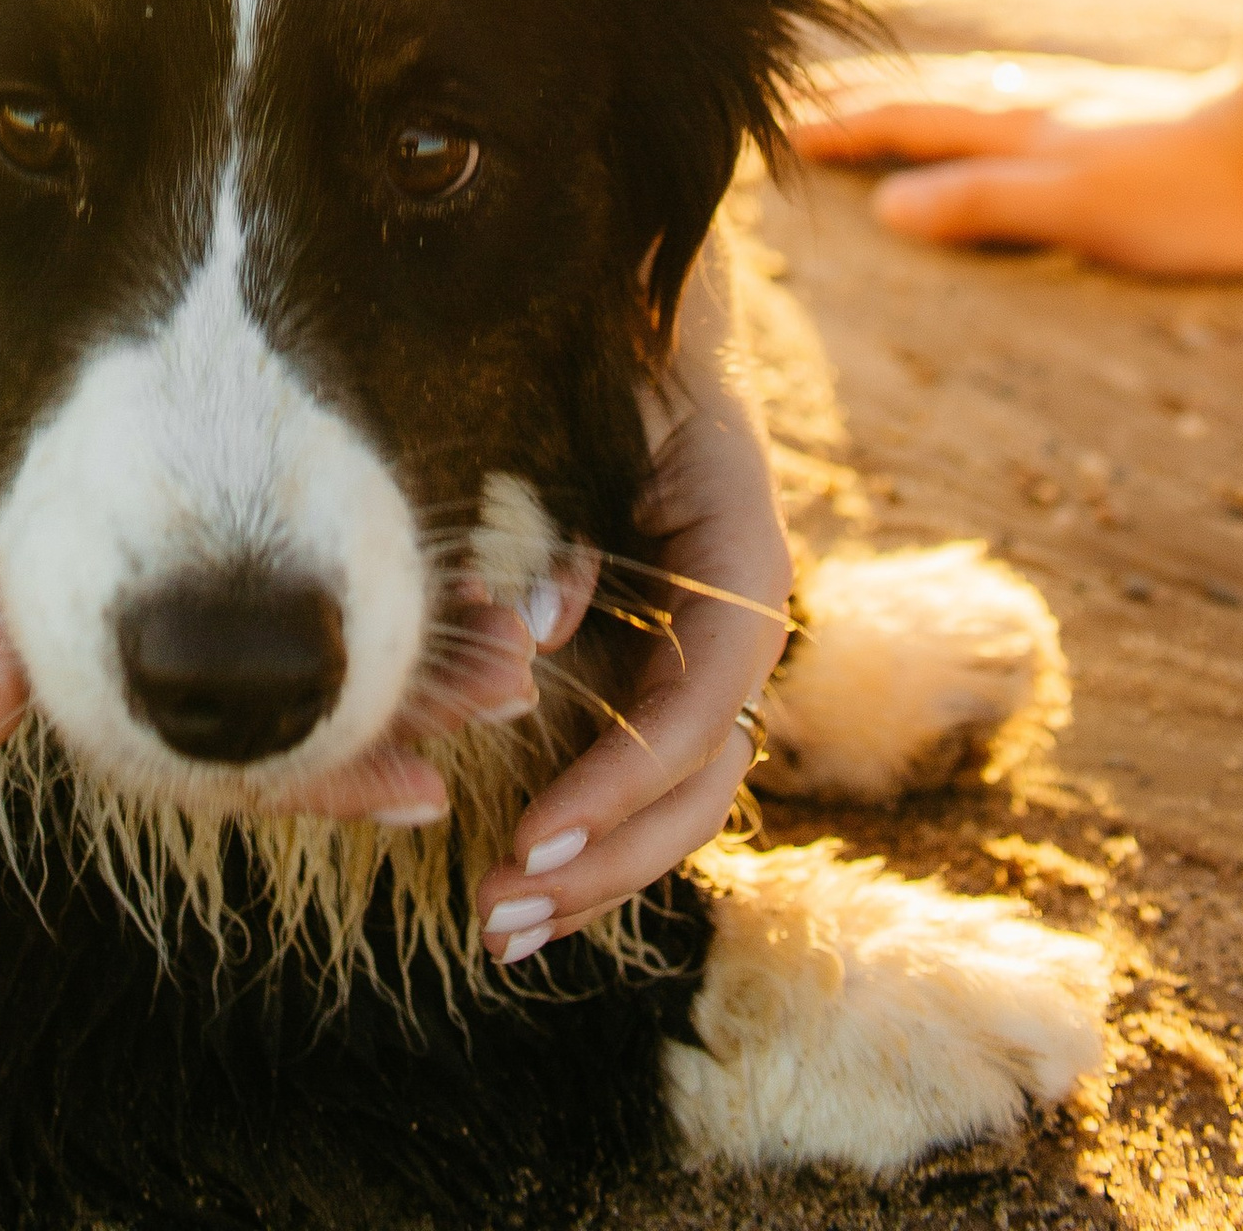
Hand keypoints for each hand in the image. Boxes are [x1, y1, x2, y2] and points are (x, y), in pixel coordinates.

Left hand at [474, 314, 790, 957]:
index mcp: (741, 562)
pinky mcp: (666, 672)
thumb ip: (564, 524)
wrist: (638, 315)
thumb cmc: (601, 355)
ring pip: (683, 800)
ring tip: (500, 928)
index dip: (624, 776)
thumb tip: (537, 630)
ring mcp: (710, 656)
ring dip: (598, 876)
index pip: (701, 704)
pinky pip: (649, 777)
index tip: (536, 829)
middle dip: (606, 859)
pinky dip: (594, 837)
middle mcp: (740, 626)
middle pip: (702, 780)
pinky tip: (531, 888)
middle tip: (500, 910)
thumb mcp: (582, 421)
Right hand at [795, 52, 1242, 274]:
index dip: (843, 129)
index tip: (781, 132)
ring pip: (972, 97)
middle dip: (863, 100)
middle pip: (930, 98)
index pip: (909, 124)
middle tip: (802, 100)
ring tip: (880, 102)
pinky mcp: (1114, 122)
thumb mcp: (1076, 209)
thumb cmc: (1192, 195)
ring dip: (915, 101)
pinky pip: (1014, 107)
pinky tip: (996, 116)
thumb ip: (982, 204)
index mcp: (1018, 131)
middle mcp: (1037, 110)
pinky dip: (973, 107)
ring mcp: (1076, 111)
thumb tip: (885, 209)